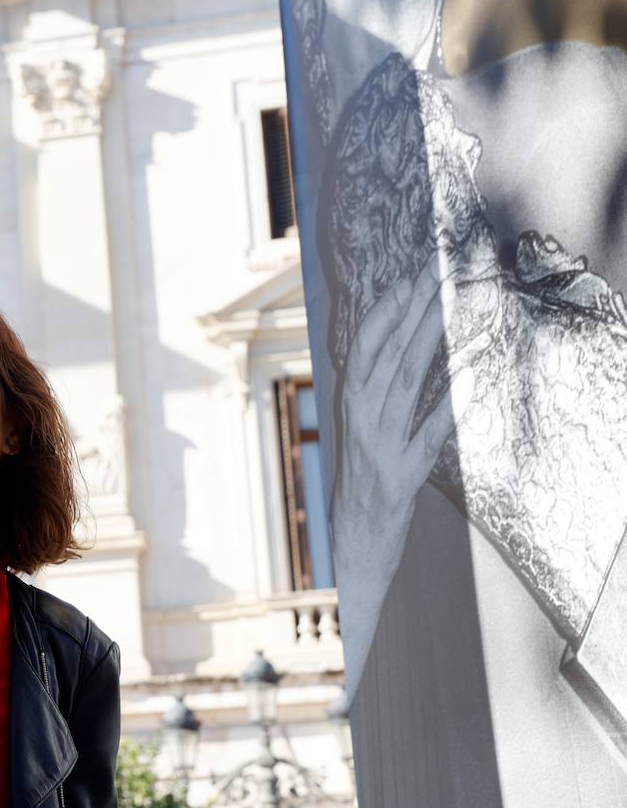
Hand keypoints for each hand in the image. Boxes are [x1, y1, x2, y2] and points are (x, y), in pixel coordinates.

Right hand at [333, 249, 486, 574]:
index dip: (389, 306)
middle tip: (436, 273)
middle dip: (412, 309)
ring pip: (404, 381)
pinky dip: (445, 407)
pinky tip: (466, 382)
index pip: (365, 342)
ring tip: (447, 307)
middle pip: (386, 352)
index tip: (413, 275)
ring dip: (427, 340)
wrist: (355, 541)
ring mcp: (380, 444)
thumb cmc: (362, 479)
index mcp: (349, 400)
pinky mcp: (402, 473)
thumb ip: (375, 387)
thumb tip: (399, 339)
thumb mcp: (360, 426)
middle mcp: (360, 416)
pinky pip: (428, 433)